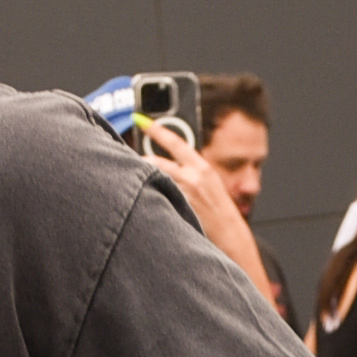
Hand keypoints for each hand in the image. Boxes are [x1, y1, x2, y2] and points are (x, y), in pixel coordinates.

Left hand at [142, 119, 260, 272]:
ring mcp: (185, 193)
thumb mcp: (210, 184)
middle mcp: (193, 177)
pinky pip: (157, 196)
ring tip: (131, 178)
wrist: (230, 236)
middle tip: (125, 153)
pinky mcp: (178, 207)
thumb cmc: (220, 212)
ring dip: (141, 178)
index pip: (175, 141)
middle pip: (156, 161)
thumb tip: (168, 163)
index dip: (156, 129)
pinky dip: (148, 195)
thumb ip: (191, 171)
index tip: (142, 120)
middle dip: (140, 158)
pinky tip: (142, 199)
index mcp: (203, 167)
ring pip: (153, 178)